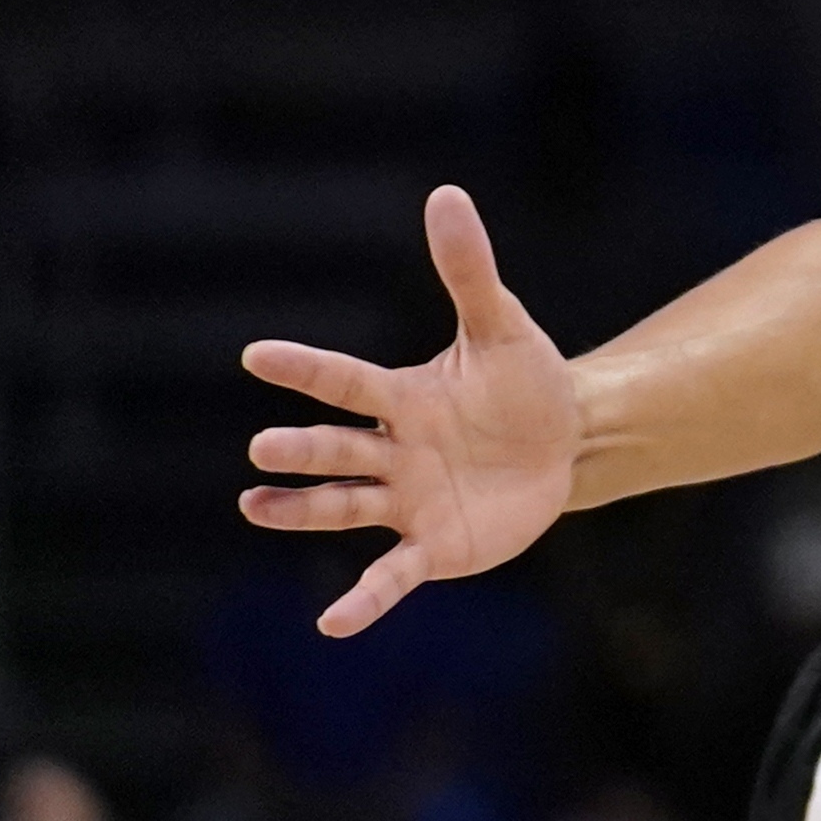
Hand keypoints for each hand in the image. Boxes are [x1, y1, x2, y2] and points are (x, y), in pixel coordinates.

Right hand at [240, 186, 578, 637]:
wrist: (565, 444)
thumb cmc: (522, 384)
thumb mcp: (503, 328)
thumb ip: (469, 271)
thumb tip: (447, 195)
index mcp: (403, 398)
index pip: (347, 381)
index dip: (306, 370)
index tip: (257, 354)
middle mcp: (392, 451)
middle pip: (339, 449)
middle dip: (303, 449)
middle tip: (263, 447)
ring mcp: (407, 502)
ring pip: (345, 508)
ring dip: (301, 511)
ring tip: (255, 506)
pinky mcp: (434, 547)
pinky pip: (392, 575)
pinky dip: (364, 600)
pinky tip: (331, 625)